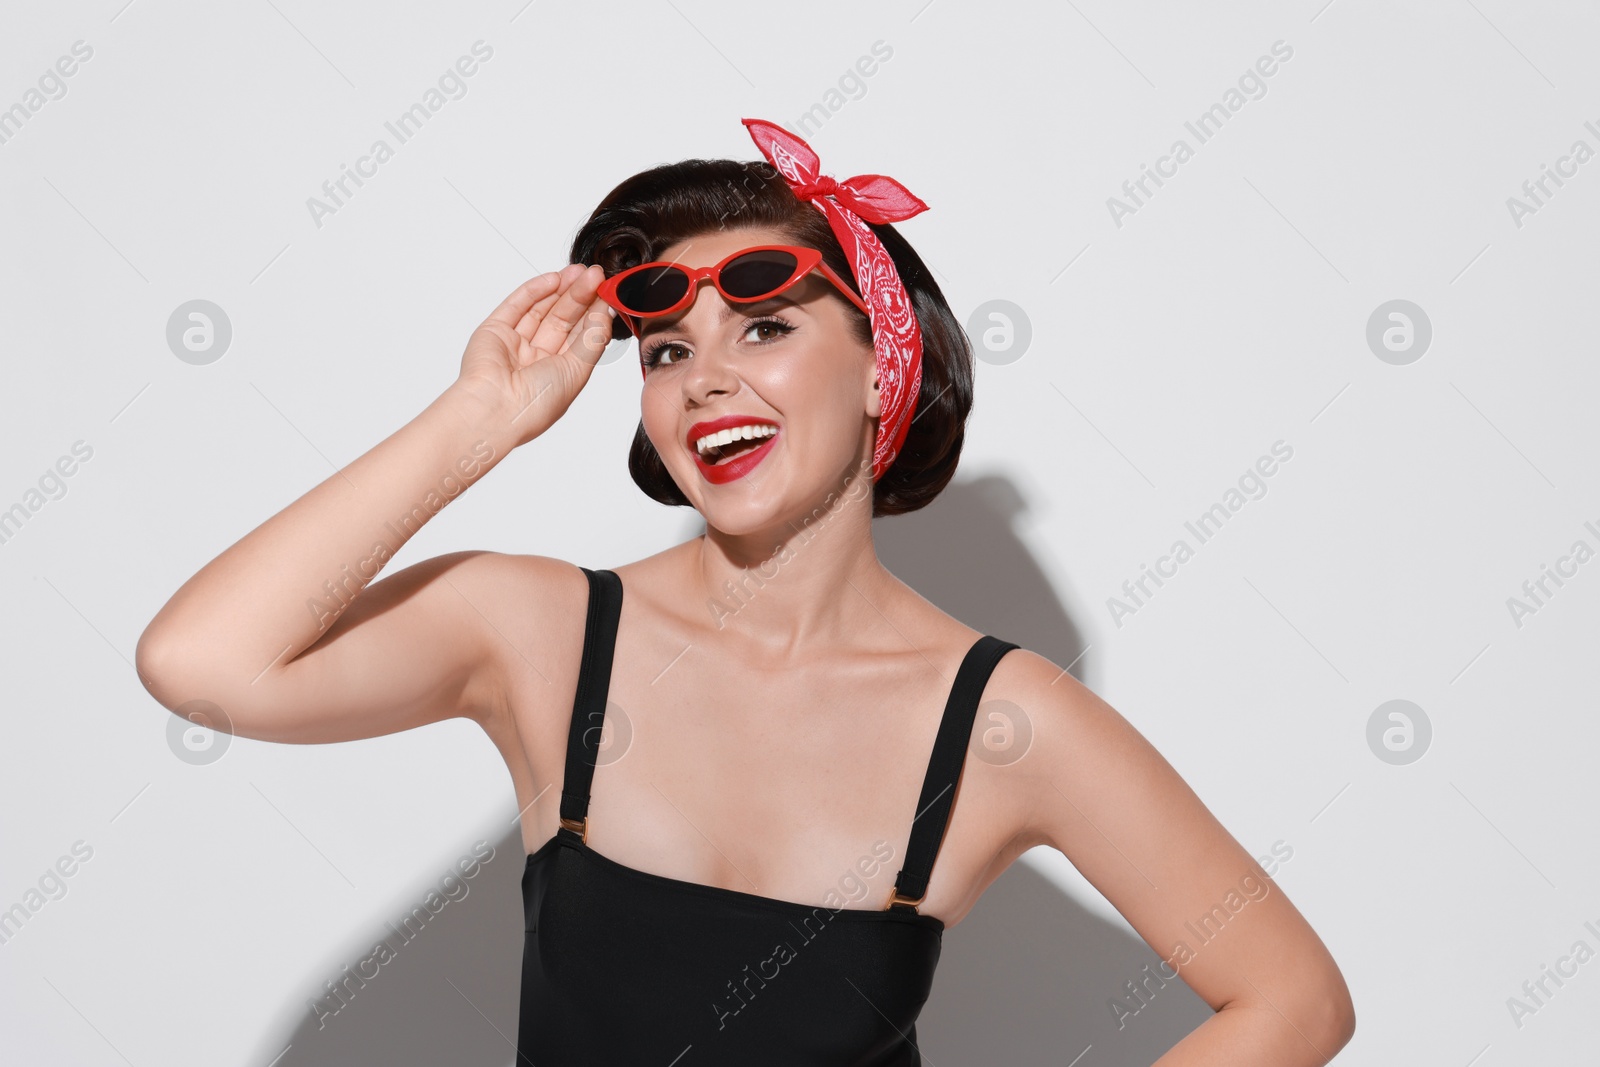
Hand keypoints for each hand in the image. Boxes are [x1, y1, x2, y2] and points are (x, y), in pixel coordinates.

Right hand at [451, 263, 614, 447]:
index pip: (580, 336)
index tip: (608, 293)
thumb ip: (592, 338)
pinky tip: (555, 279)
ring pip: (541, 309)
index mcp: (559, 374)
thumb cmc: (536, 403)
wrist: (495, 408)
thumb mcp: (577, 370)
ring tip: (580, 272)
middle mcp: (537, 359)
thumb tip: (606, 311)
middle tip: (595, 275)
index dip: (594, 314)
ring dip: (561, 289)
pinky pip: (517, 305)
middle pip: (563, 319)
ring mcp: (515, 344)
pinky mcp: (494, 331)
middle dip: (580, 296)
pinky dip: (535, 290)